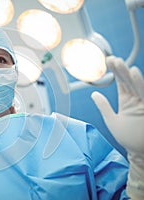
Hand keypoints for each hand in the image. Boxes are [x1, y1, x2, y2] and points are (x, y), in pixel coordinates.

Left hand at [91, 56, 143, 198]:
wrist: (140, 153)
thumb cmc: (128, 138)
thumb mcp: (112, 121)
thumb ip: (104, 107)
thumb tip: (93, 94)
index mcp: (127, 101)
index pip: (120, 82)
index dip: (115, 71)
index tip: (108, 61)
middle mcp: (136, 99)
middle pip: (127, 81)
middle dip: (120, 69)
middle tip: (112, 58)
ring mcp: (143, 103)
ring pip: (136, 85)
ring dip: (129, 74)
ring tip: (121, 63)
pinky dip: (139, 83)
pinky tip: (134, 73)